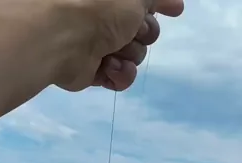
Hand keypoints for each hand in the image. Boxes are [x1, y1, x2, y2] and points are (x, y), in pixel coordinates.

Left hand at [57, 0, 183, 92]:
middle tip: (132, 32)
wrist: (65, 36)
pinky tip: (109, 68)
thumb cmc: (100, 5)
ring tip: (113, 50)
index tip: (175, 9)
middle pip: (143, 31)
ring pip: (134, 55)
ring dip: (129, 54)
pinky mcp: (93, 71)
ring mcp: (98, 44)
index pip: (144, 3)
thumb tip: (176, 4)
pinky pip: (121, 77)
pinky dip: (119, 74)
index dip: (159, 5)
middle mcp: (104, 16)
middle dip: (143, 33)